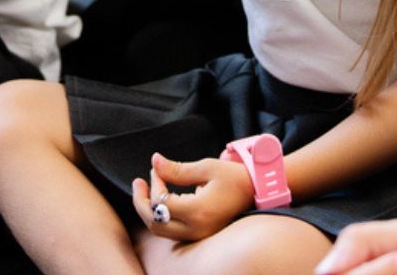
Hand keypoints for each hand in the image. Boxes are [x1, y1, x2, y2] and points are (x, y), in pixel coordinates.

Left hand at [127, 151, 253, 241]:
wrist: (258, 192)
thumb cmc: (235, 177)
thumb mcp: (207, 167)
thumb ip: (178, 168)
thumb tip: (154, 161)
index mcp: (198, 211)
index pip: (162, 202)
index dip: (154, 184)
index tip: (156, 168)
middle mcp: (196, 229)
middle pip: (155, 223)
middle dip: (141, 202)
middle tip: (138, 184)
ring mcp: (198, 235)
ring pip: (161, 230)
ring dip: (149, 211)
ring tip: (145, 191)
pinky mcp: (200, 234)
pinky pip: (172, 231)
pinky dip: (161, 217)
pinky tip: (160, 200)